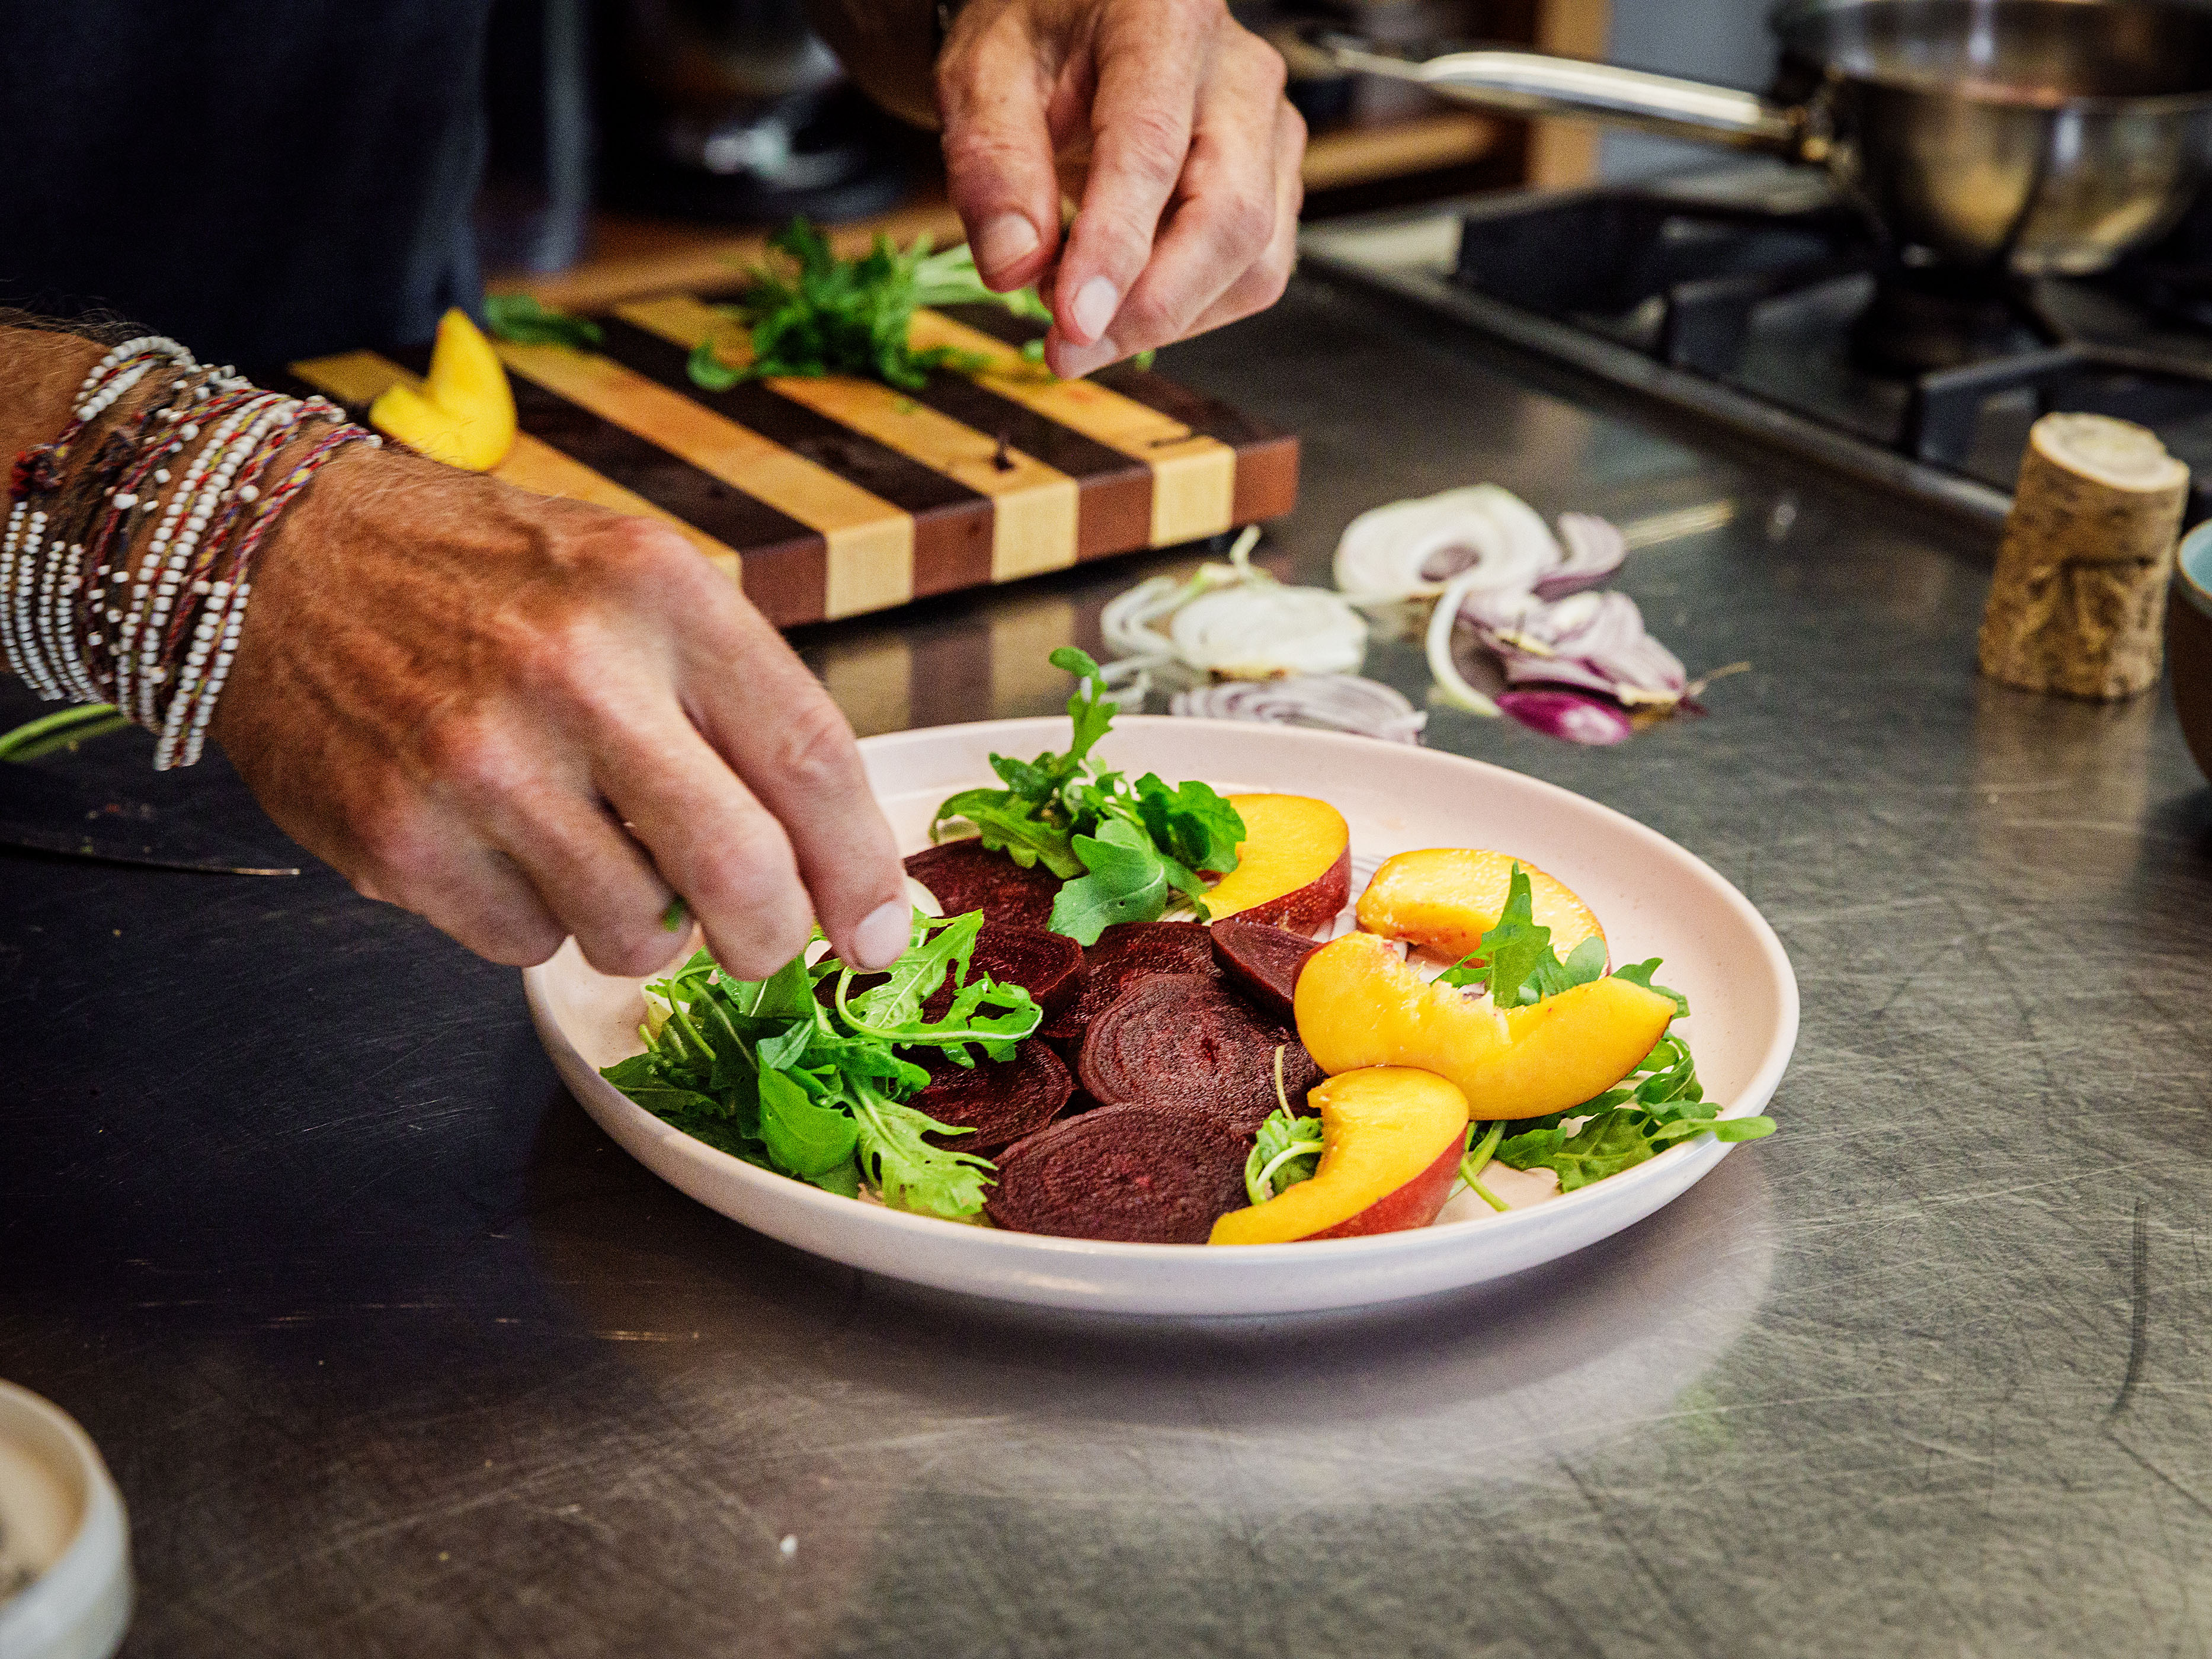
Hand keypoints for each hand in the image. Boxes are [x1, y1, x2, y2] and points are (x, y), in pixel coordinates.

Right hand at [214, 447, 911, 978]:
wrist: (278, 558)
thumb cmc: (487, 577)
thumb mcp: (635, 582)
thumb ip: (738, 706)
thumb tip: (843, 864)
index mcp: (659, 592)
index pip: (811, 758)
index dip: (863, 867)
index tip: (885, 930)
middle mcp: (575, 672)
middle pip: (742, 871)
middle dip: (773, 936)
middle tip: (763, 941)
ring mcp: (480, 761)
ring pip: (637, 931)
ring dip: (642, 922)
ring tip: (594, 845)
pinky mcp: (401, 838)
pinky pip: (529, 945)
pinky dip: (539, 919)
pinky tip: (503, 843)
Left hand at [938, 0, 1303, 377]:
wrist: (1083, 23)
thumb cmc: (1038, 39)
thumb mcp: (980, 76)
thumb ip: (990, 164)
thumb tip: (1014, 266)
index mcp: (1163, 18)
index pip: (1150, 149)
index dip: (1114, 249)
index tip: (1074, 322)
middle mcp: (1239, 71)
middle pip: (1231, 216)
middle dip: (1151, 307)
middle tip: (1068, 347)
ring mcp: (1269, 128)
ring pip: (1253, 259)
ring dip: (1167, 316)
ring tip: (1082, 311)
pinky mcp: (1275, 178)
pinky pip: (1253, 273)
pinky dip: (1187, 308)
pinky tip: (1125, 297)